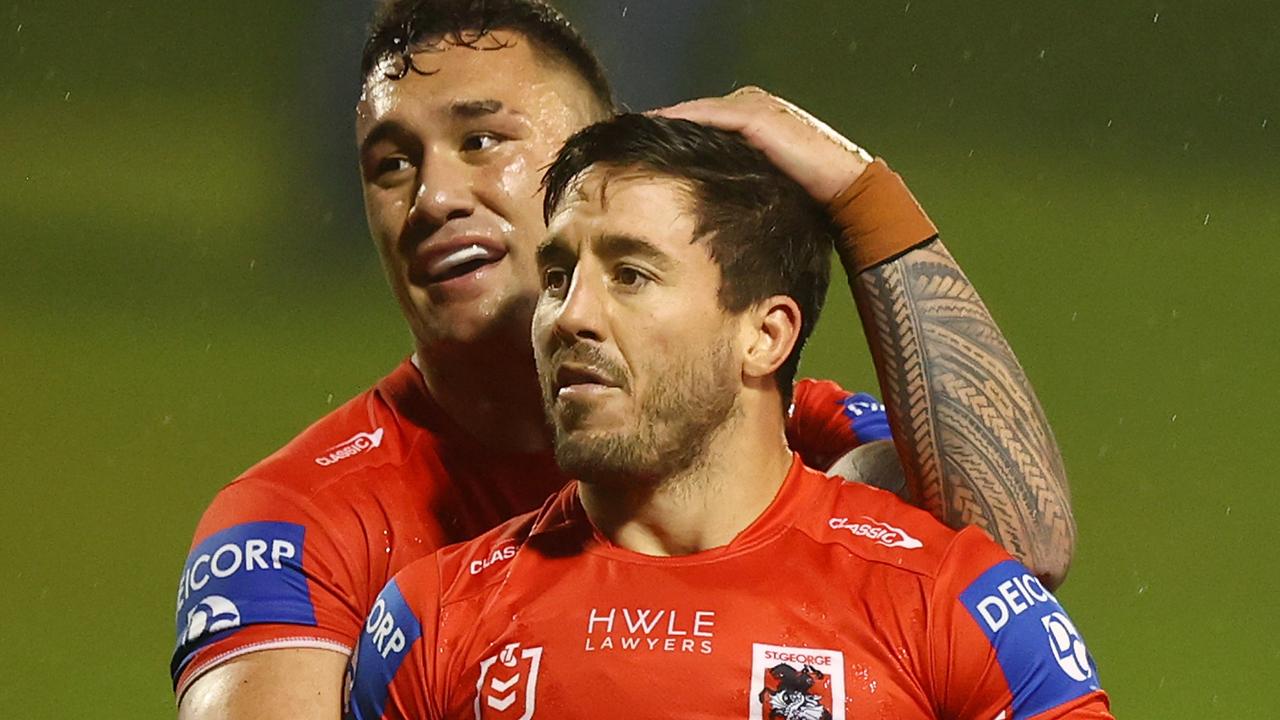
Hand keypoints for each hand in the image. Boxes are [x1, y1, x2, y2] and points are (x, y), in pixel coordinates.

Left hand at [651, 86, 873, 204]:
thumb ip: (732, 181)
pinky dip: (683, 118)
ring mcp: (754, 107)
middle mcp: (751, 105)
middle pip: (696, 113)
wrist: (840, 188)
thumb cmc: (802, 195)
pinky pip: (709, 115)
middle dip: (664, 126)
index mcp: (751, 120)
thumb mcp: (757, 185)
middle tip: (630, 137)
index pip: (702, 122)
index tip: (641, 147)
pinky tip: (658, 126)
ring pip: (698, 111)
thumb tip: (699, 202)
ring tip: (636, 132)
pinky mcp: (756, 116)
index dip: (672, 134)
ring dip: (667, 119)